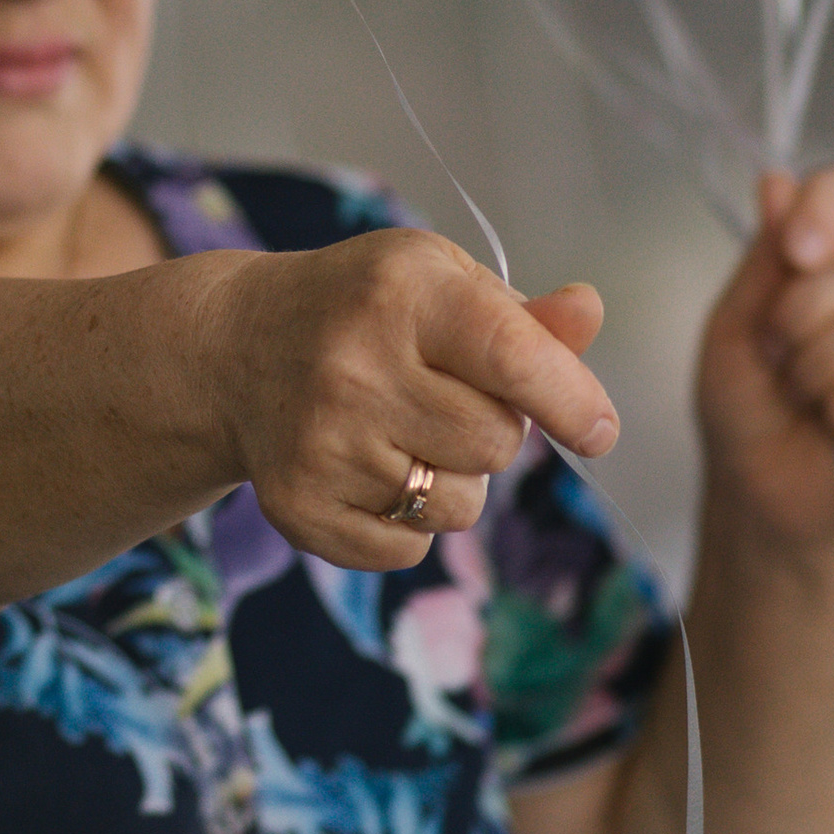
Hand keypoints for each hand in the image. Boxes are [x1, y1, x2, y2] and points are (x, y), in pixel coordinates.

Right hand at [215, 229, 619, 571]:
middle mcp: (352, 365)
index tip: (597, 432)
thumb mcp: (437, 283)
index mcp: (400, 293)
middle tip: (445, 401)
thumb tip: (589, 313)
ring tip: (400, 434)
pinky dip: (405, 522)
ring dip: (452, 481)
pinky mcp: (298, 506)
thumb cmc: (363, 311)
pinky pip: (408, 550)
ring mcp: (320, 441)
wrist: (235, 348)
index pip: (512, 357)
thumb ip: (521, 316)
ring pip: (458, 507)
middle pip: (496, 444)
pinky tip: (365, 468)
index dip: (570, 401)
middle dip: (495, 433)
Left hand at [695, 169, 833, 552]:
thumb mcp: (732, 330)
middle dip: (795, 323)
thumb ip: (762, 261)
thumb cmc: (743, 408)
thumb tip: (776, 179)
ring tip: (804, 399)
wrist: (759, 491)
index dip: (829, 210)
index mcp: (828, 263)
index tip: (797, 249)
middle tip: (776, 362)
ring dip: (816, 375)